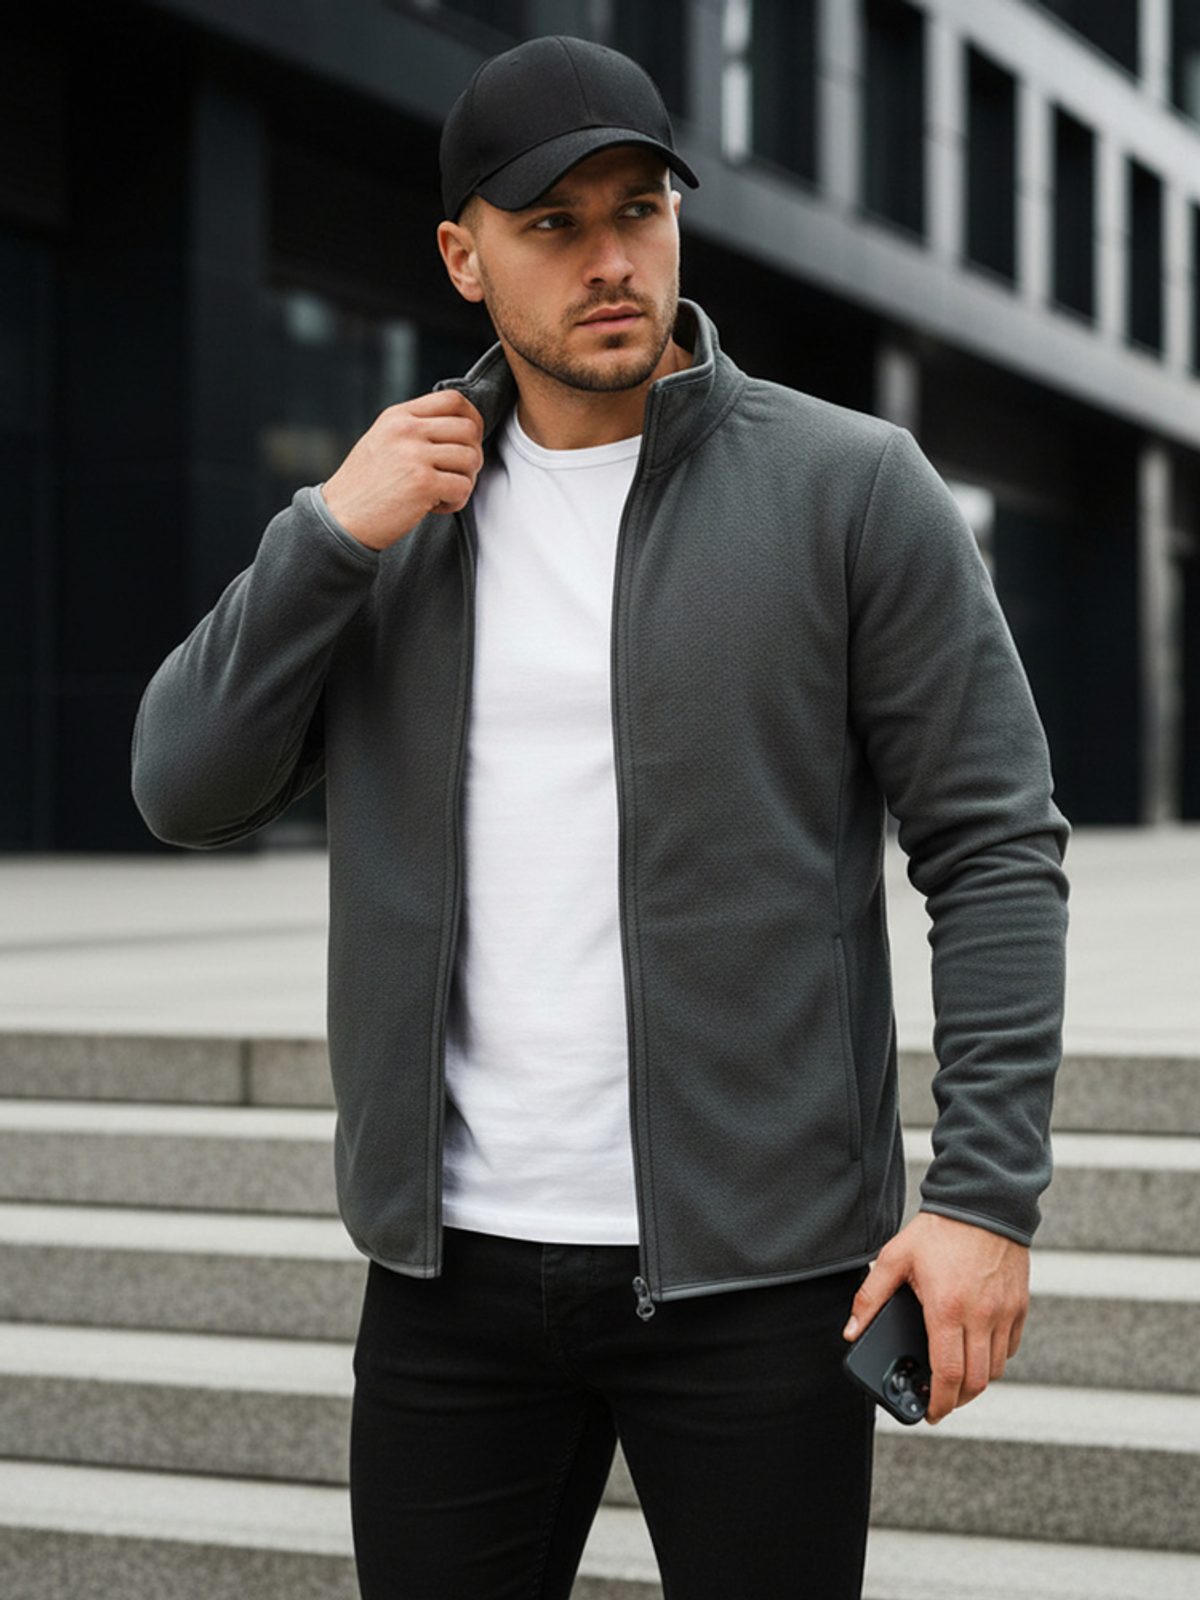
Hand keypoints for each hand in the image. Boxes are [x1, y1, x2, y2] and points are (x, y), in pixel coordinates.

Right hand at [321, 390, 485, 552]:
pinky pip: (463, 487)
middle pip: (469, 429)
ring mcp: (414, 455)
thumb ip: (416, 429)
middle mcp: (406, 430)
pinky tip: (436, 506)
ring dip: (465, 480)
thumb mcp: (384, 441)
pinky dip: (456, 501)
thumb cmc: (365, 486)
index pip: (453, 400)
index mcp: (398, 416)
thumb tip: (460, 427)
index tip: (468, 441)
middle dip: (471, 455)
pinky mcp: (422, 484)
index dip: (472, 420)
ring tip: (442, 492)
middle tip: (455, 474)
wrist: (341, 518)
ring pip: (471, 458)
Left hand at [841, 1211, 1029, 1423]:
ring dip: (976, 1381)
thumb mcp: (894, 1258)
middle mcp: (980, 1317)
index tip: (930, 1413)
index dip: (939, 1402)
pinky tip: (976, 1352)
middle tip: (940, 1399)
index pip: (946, 1374)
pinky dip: (994, 1359)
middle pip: (975, 1381)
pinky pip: (1010, 1348)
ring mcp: (1003, 1313)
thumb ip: (870, 1297)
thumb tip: (852, 1331)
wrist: (982, 1203)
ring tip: (955, 1377)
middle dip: (956, 1399)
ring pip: (995, 1369)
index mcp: (946, 1309)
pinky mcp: (1019, 1307)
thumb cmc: (938, 1231)